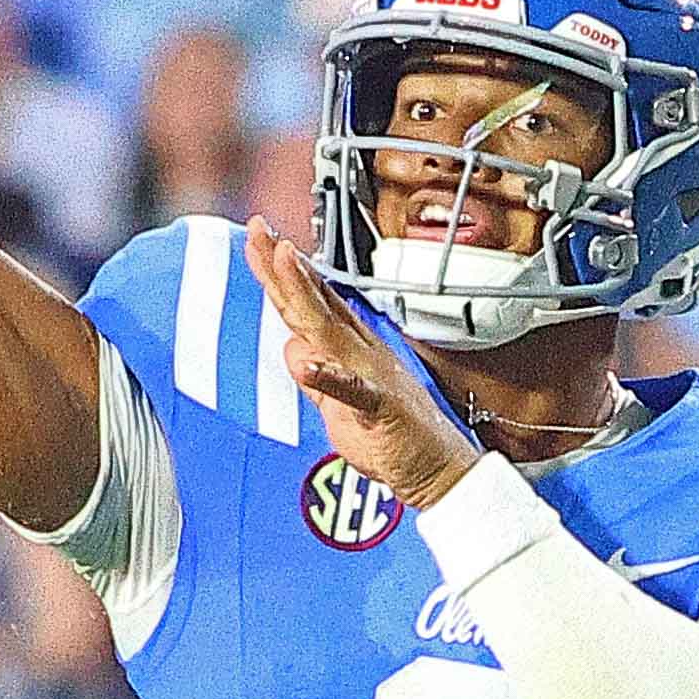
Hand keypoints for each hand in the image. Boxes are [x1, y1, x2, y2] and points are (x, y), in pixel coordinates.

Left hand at [243, 225, 483, 511]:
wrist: (439, 469)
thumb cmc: (396, 437)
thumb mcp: (343, 406)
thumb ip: (318, 377)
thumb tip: (295, 353)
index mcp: (351, 349)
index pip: (310, 303)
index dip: (283, 271)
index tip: (261, 239)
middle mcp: (359, 352)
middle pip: (312, 303)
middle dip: (282, 265)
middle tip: (259, 229)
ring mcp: (371, 375)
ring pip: (328, 329)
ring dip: (303, 295)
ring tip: (280, 261)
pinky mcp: (380, 408)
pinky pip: (353, 389)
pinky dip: (330, 377)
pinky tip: (309, 366)